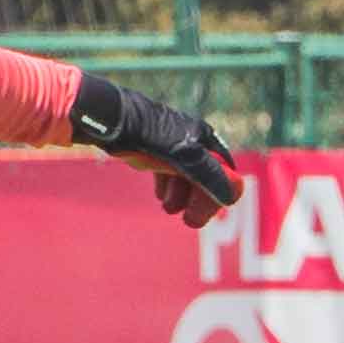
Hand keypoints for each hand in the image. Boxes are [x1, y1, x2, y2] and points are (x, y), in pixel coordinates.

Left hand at [69, 79, 242, 227]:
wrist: (113, 121)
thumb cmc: (150, 137)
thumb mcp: (184, 158)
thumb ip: (209, 176)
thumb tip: (231, 197)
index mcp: (204, 139)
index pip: (224, 171)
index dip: (220, 194)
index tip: (207, 214)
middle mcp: (192, 139)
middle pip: (204, 176)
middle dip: (198, 199)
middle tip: (190, 221)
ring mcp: (172, 144)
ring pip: (184, 175)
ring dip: (181, 196)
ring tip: (169, 208)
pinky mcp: (153, 148)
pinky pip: (167, 170)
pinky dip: (167, 185)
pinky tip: (160, 195)